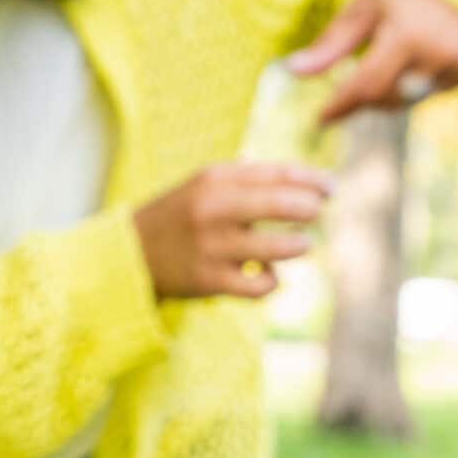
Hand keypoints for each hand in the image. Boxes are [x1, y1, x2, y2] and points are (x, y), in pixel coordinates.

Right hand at [133, 161, 330, 299]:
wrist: (127, 253)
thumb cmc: (182, 215)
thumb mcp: (205, 185)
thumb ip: (251, 178)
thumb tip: (308, 179)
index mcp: (214, 179)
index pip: (278, 173)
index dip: (313, 180)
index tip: (331, 188)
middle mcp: (213, 209)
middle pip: (284, 204)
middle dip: (312, 209)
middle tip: (318, 213)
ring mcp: (212, 246)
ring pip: (280, 247)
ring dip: (299, 245)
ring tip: (300, 243)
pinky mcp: (210, 280)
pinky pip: (262, 284)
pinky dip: (271, 280)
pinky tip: (266, 273)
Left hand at [294, 0, 457, 124]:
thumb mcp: (360, 13)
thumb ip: (330, 45)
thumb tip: (293, 71)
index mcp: (405, 36)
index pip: (367, 84)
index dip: (341, 105)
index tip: (320, 119)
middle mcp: (436, 54)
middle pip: (388, 98)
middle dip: (364, 98)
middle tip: (350, 91)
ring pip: (408, 100)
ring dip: (388, 94)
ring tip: (386, 65)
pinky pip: (431, 94)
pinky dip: (413, 88)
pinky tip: (412, 66)